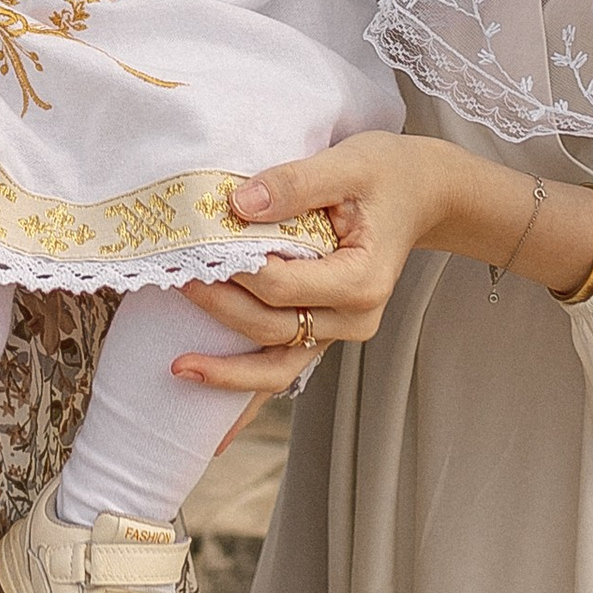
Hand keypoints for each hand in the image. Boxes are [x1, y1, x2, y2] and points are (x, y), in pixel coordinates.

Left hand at [167, 131, 592, 394]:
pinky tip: (214, 429)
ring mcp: (339, 332)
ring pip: (277, 367)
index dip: (233, 271)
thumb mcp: (347, 163)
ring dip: (227, 373)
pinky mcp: (324, 332)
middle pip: (271, 326)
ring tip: (177, 369)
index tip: (191, 249)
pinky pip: (283, 371)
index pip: (282, 285)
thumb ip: (295, 183)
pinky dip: (248, 392)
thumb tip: (238, 204)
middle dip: (216, 308)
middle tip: (170, 277)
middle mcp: (354, 318)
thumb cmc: (386, 172)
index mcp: (361, 280)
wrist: (422, 193)